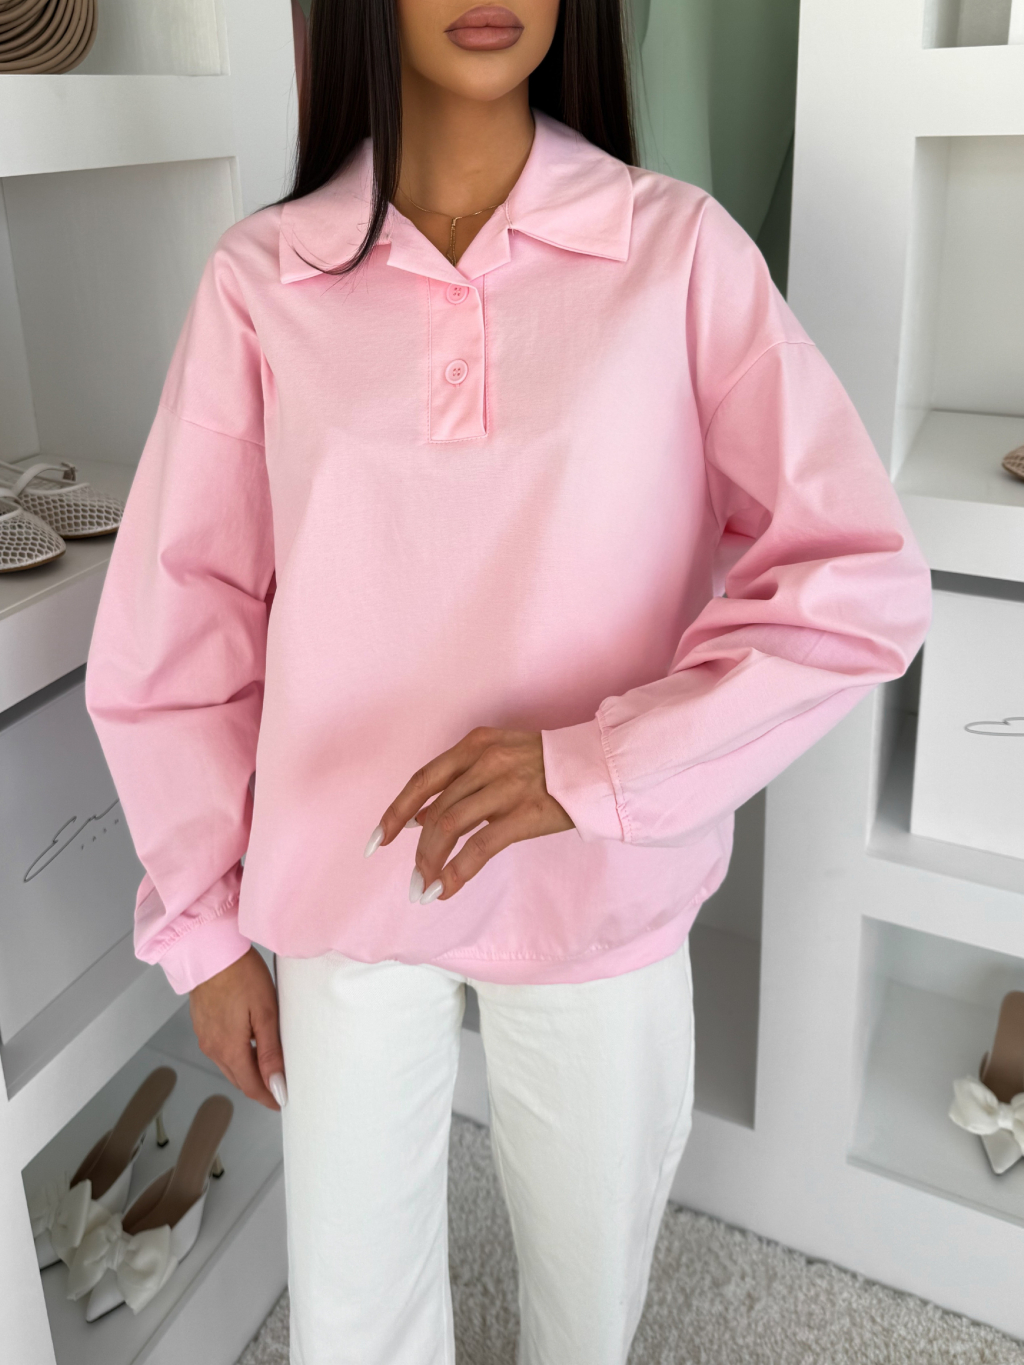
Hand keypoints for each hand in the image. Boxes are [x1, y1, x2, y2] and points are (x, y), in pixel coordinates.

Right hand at [189, 947, 286, 1110]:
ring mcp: (205, 1037)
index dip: (269, 1098)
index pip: (251, 1087)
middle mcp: (213, 1048)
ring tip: (271, 1066)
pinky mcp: (203, 1025)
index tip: (284, 1101)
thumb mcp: (265, 1013)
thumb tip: (277, 1086)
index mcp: (229, 1049)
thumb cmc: (240, 975)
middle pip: (240, 1079)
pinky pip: (222, 1050)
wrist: (210, 951)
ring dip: (249, 1071)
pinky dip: (238, 1055)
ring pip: (230, 1066)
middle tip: (281, 1086)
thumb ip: (270, 1052)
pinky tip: (251, 1044)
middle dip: (260, 1087)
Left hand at [368, 727, 573, 902]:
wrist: (599, 766)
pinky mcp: (526, 813)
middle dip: (418, 850)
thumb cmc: (548, 767)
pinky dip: (457, 871)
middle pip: (435, 810)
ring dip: (431, 863)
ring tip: (425, 888)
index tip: (379, 840)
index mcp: (476, 745)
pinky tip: (446, 890)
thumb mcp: (499, 759)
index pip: (423, 780)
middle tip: (413, 879)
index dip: (395, 812)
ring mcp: (505, 786)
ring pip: (450, 828)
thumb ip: (462, 783)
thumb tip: (420, 818)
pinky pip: (480, 846)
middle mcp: (485, 762)